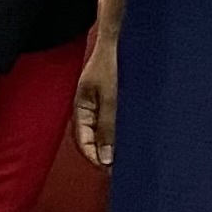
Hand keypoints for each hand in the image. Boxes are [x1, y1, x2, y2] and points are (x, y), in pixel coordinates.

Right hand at [73, 32, 117, 167]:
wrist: (117, 41)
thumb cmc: (110, 64)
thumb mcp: (111, 98)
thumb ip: (108, 128)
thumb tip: (105, 157)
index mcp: (80, 109)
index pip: (82, 142)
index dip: (94, 158)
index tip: (110, 170)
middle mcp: (87, 110)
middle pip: (91, 141)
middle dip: (104, 156)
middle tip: (121, 168)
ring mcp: (98, 106)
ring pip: (102, 134)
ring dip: (112, 146)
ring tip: (128, 156)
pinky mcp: (110, 102)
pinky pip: (111, 124)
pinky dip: (119, 134)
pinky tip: (131, 138)